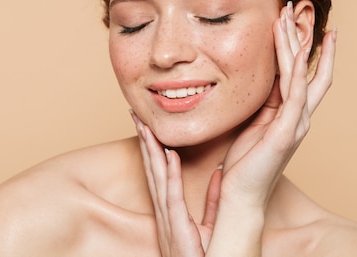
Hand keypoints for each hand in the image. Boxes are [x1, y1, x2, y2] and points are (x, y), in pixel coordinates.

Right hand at [132, 111, 222, 256]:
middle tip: (136, 114)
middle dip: (144, 140)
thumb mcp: (210, 223)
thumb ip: (215, 199)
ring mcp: (168, 216)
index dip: (153, 146)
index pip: (159, 169)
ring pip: (157, 176)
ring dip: (151, 149)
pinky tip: (168, 155)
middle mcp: (165, 208)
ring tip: (145, 125)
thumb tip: (220, 174)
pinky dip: (169, 173)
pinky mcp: (176, 226)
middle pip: (152, 167)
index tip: (148, 124)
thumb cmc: (203, 256)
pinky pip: (172, 194)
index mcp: (171, 207)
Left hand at [218, 2, 336, 208]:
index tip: (302, 25)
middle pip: (309, 70)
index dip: (304, 51)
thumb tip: (260, 84)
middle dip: (305, 39)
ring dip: (297, 44)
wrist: (241, 198)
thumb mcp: (252, 127)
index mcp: (290, 117)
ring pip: (302, 74)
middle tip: (298, 8)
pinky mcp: (286, 131)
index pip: (303, 77)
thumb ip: (262, 106)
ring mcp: (296, 124)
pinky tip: (295, 47)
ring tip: (291, 16)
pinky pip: (295, 92)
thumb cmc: (243, 166)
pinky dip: (296, 67)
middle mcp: (299, 118)